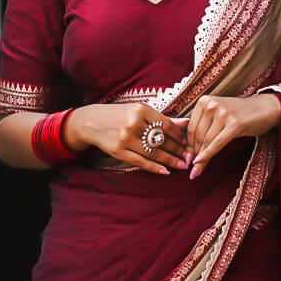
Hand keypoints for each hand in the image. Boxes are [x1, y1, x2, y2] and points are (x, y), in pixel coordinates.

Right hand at [64, 101, 187, 174]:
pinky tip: (166, 171)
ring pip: (154, 153)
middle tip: (188, 156)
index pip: (167, 125)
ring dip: (170, 160)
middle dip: (177, 150)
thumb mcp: (139, 111)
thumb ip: (162, 118)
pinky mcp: (118, 151)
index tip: (187, 142)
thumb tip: (186, 123)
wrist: (92, 122)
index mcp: (141, 109)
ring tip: (181, 164)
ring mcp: (125, 138)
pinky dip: (155, 167)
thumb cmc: (120, 115)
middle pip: (162, 140)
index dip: (179, 136)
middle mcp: (133, 123)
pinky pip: (141, 162)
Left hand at [181, 93, 280, 178]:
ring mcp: (223, 113)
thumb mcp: (219, 115)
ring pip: (207, 141)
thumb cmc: (240, 114)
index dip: (188, 146)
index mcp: (204, 101)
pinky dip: (208, 154)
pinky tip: (200, 163)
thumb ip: (205, 126)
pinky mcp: (235, 124)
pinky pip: (217, 143)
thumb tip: (189, 150)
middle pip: (198, 136)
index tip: (186, 159)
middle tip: (191, 170)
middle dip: (194, 154)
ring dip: (201, 159)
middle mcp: (212, 105)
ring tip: (196, 171)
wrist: (266, 108)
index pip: (191, 128)